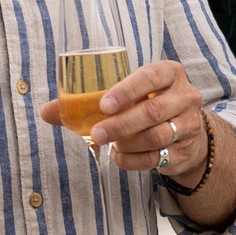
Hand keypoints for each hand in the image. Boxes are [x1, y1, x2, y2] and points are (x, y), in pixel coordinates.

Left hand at [41, 59, 211, 178]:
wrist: (186, 131)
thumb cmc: (147, 105)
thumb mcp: (127, 96)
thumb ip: (87, 102)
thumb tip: (46, 111)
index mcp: (169, 73)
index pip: (150, 77)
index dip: (127, 90)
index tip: (103, 104)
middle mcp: (184, 95)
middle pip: (153, 111)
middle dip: (121, 124)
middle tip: (96, 134)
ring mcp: (189, 123)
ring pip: (157, 136)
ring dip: (128, 144)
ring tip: (110, 146)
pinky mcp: (186, 148)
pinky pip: (159, 158)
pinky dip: (134, 161)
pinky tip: (120, 158)